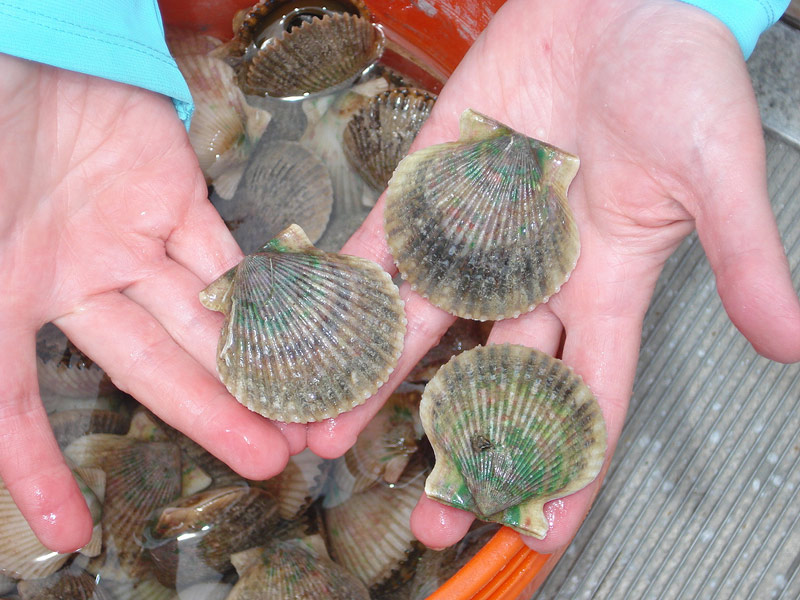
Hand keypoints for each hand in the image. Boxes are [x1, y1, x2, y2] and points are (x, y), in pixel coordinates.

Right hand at [0, 54, 305, 552]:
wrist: (18, 43)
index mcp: (1, 295)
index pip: (17, 403)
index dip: (39, 469)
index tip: (72, 533)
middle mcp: (72, 279)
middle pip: (151, 365)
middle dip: (209, 416)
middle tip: (265, 464)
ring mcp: (128, 239)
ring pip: (201, 320)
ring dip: (248, 368)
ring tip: (295, 418)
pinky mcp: (174, 197)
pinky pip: (222, 257)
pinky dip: (257, 297)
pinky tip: (294, 339)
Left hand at [309, 0, 799, 552]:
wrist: (618, 2)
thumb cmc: (680, 77)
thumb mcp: (715, 173)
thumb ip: (741, 257)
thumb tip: (791, 340)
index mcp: (603, 285)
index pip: (587, 397)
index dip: (568, 465)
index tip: (538, 529)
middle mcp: (533, 277)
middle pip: (492, 381)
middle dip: (460, 446)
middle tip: (427, 517)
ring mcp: (475, 237)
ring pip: (422, 327)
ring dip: (378, 382)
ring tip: (333, 439)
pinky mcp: (432, 188)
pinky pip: (385, 248)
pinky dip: (350, 291)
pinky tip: (317, 337)